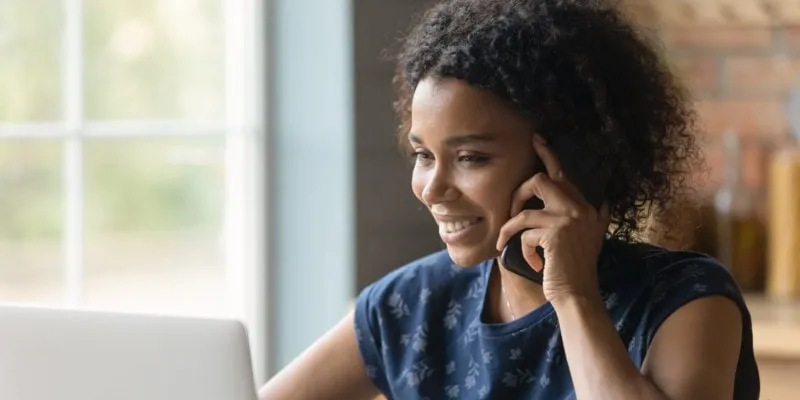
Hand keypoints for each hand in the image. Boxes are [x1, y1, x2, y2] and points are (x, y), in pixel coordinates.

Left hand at [495, 135, 609, 302]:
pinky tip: (532, 262)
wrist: (578, 295)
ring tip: (507, 242)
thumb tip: (600, 202)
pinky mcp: (555, 234)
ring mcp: (568, 220)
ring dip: (510, 227)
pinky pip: (523, 233)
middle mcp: (580, 208)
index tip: (536, 139)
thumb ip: (592, 218)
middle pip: (539, 180)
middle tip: (511, 211)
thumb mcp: (590, 239)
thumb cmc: (576, 269)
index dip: (548, 155)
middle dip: (518, 194)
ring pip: (524, 210)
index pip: (563, 174)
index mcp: (586, 207)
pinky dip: (521, 248)